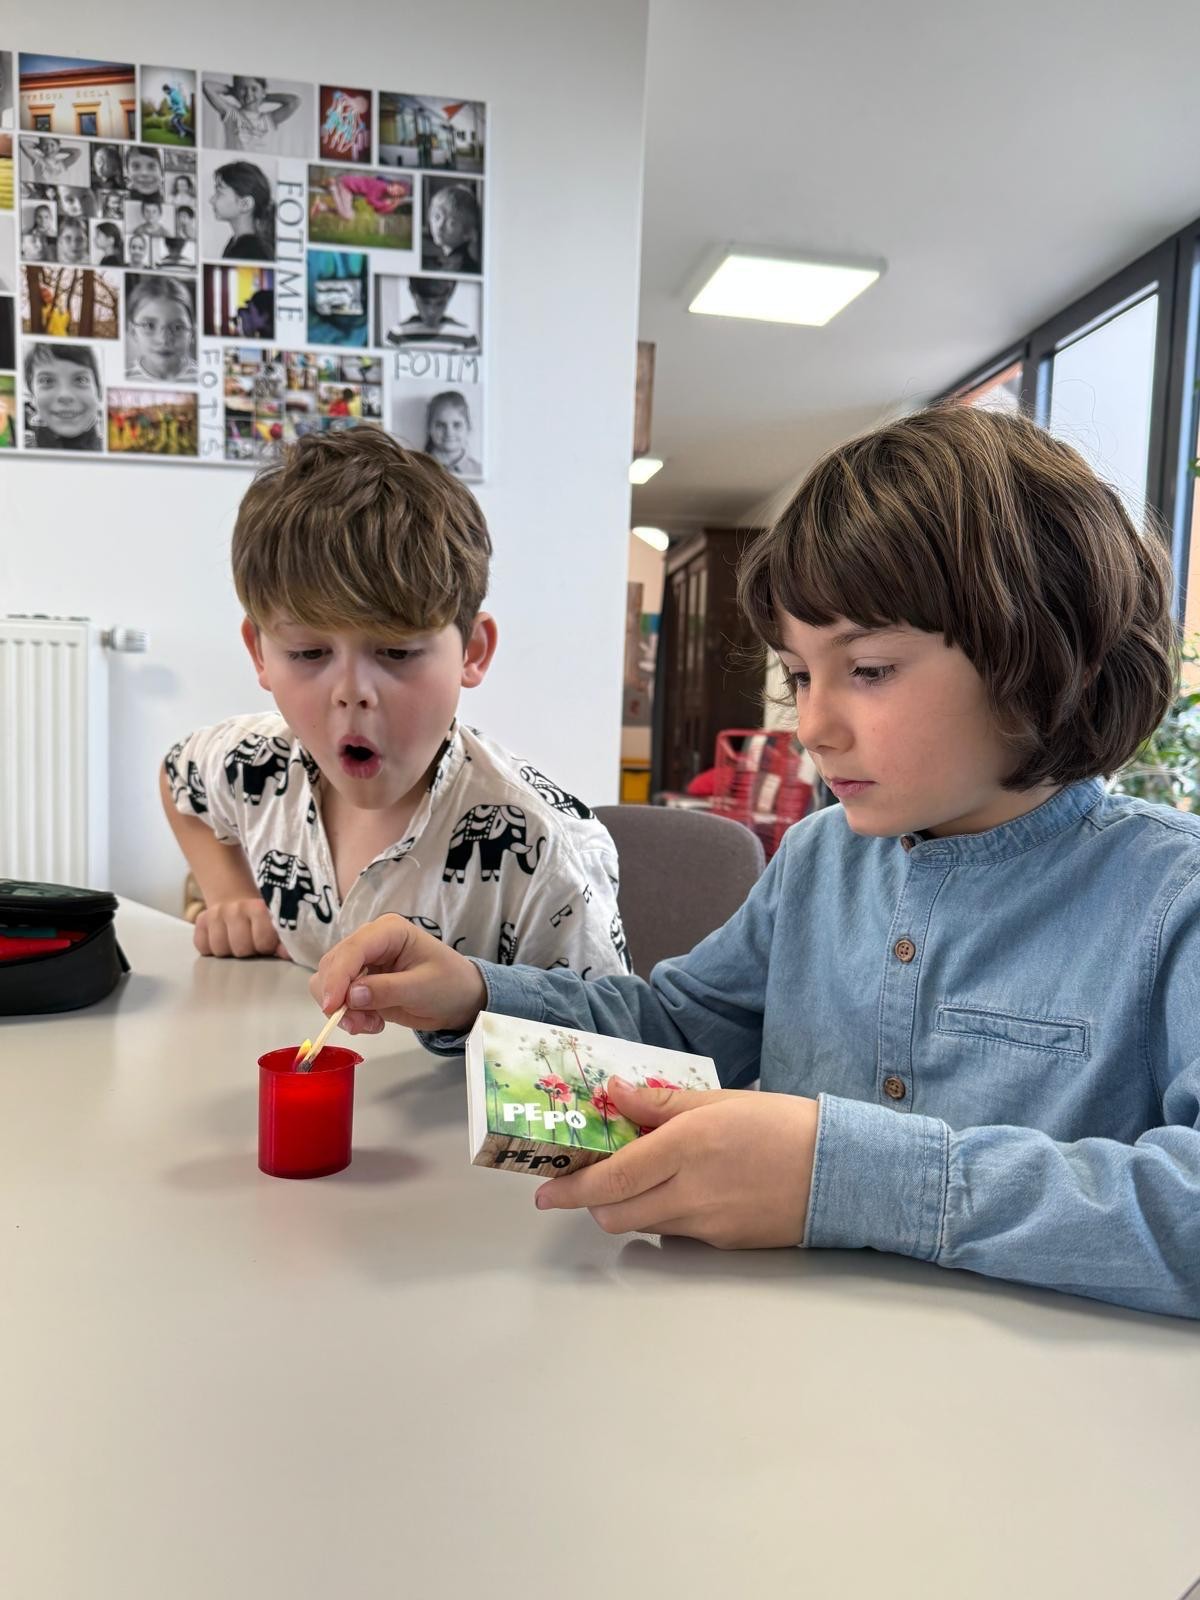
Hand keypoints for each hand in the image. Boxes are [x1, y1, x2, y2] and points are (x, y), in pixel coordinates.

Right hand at [194, 897, 289, 959]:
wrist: (235, 898)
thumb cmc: (258, 918)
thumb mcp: (274, 924)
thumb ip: (283, 939)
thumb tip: (287, 954)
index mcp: (257, 907)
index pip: (263, 940)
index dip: (267, 947)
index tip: (268, 944)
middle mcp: (233, 909)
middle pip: (241, 949)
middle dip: (249, 951)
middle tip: (252, 945)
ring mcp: (214, 914)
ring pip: (220, 950)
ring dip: (230, 951)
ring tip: (237, 943)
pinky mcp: (199, 921)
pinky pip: (203, 947)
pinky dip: (211, 948)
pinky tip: (222, 940)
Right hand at [310, 914, 486, 1035]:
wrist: (459, 1000)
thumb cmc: (449, 984)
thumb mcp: (423, 988)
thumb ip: (387, 990)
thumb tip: (352, 996)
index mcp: (388, 931)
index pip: (352, 950)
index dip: (337, 978)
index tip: (332, 1007)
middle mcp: (369, 941)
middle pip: (332, 965)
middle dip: (338, 997)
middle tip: (359, 1024)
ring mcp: (363, 962)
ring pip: (329, 983)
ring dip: (343, 1009)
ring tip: (371, 1024)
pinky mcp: (360, 983)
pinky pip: (339, 999)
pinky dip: (349, 1015)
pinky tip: (373, 1023)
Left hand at [534, 1079, 818, 1248]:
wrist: (842, 1171)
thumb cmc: (783, 1124)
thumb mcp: (720, 1100)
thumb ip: (660, 1103)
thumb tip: (613, 1093)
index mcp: (686, 1147)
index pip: (612, 1177)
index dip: (572, 1187)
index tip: (545, 1190)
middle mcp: (691, 1192)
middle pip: (616, 1214)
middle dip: (593, 1200)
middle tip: (589, 1178)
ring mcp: (707, 1225)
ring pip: (643, 1225)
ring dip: (627, 1207)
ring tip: (639, 1177)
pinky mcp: (724, 1244)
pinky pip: (676, 1233)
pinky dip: (663, 1215)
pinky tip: (682, 1190)